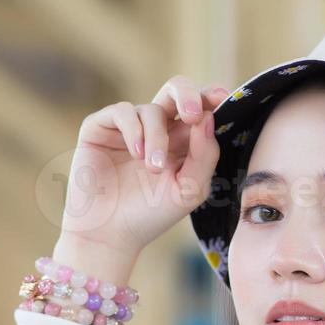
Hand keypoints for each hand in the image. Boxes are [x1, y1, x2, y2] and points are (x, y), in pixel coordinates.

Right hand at [58, 75, 232, 260]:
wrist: (109, 234)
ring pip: (152, 109)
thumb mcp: (189, 190)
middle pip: (176, 90)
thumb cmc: (151, 215)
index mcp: (182, 142)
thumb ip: (205, 155)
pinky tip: (136, 153)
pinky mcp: (101, 128)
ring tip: (153, 168)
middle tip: (192, 114)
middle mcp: (157, 129)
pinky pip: (123, 112)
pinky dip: (133, 129)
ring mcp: (128, 127)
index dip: (211, 97)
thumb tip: (207, 118)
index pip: (201, 108)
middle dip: (188, 95)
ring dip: (157, 137)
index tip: (223, 98)